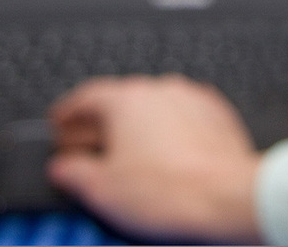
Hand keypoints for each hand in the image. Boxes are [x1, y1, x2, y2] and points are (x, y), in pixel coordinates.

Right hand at [48, 74, 262, 243]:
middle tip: (85, 148)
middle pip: (120, 101)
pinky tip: (164, 158)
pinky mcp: (218, 116)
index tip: (58, 123)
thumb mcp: (102, 190)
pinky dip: (169, 133)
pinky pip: (183, 119)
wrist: (229, 197)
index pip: (86, 96)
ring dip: (137, 128)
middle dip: (100, 124)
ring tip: (127, 157)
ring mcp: (193, 100)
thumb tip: (63, 167)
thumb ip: (73, 173)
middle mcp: (161, 90)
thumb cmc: (169, 192)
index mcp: (127, 100)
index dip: (67, 113)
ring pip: (154, 109)